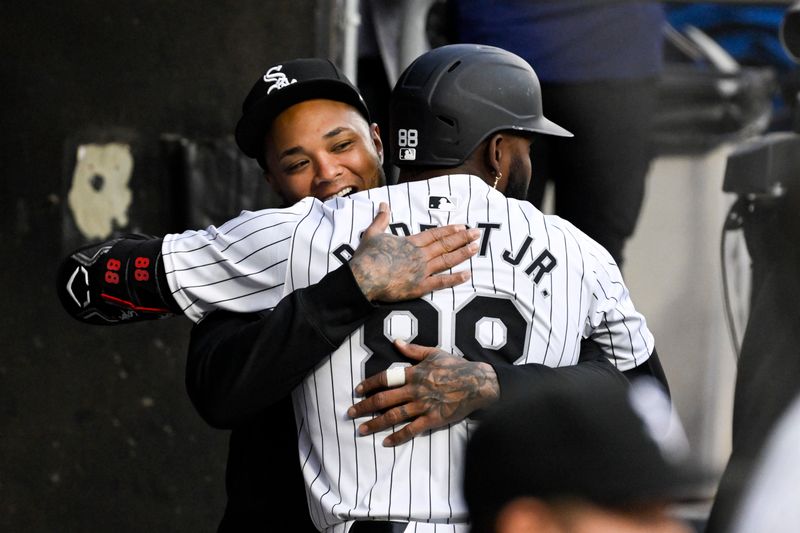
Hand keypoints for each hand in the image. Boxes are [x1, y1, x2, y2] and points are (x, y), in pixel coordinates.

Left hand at [347, 339, 498, 446]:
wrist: (478, 383)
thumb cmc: (457, 367)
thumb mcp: (434, 353)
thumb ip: (413, 350)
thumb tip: (395, 342)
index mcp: (414, 373)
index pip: (385, 379)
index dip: (369, 384)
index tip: (357, 390)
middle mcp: (415, 390)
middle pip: (384, 399)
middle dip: (365, 406)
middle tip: (350, 412)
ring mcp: (423, 406)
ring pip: (394, 416)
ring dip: (375, 423)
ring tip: (361, 430)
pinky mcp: (433, 419)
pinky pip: (412, 430)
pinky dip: (398, 437)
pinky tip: (386, 442)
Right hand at [349, 202, 479, 301]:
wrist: (364, 277)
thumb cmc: (367, 256)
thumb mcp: (373, 233)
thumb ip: (381, 218)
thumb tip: (384, 204)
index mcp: (410, 243)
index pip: (434, 234)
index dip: (449, 230)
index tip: (462, 226)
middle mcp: (419, 255)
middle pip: (444, 245)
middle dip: (462, 238)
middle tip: (477, 233)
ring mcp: (421, 271)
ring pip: (446, 260)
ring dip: (462, 253)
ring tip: (476, 248)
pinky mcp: (419, 287)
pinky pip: (441, 282)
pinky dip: (455, 279)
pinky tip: (467, 274)